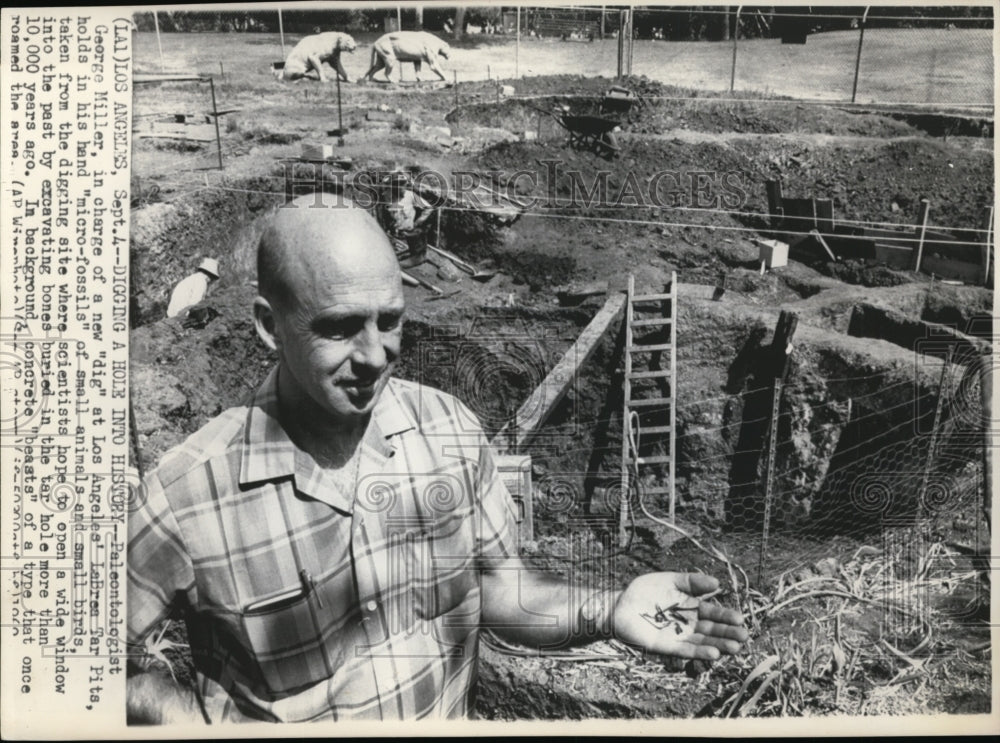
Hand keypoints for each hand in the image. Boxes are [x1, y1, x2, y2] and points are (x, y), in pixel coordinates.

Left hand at [612, 573, 748, 660]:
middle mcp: (689, 624)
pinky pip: (685, 650)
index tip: (740, 618)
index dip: (726, 616)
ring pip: (703, 642)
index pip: (713, 613)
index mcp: (692, 607)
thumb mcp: (670, 580)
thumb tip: (717, 582)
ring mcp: (678, 637)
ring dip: (719, 645)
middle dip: (728, 633)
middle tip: (743, 635)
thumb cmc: (646, 591)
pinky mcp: (666, 647)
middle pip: (712, 629)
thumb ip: (692, 581)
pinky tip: (714, 653)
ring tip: (734, 647)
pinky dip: (699, 652)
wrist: (620, 605)